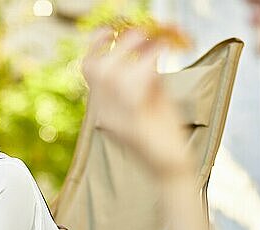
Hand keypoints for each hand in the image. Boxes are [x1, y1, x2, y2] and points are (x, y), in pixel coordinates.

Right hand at [82, 28, 193, 178]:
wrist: (170, 170)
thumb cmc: (164, 137)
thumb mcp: (152, 102)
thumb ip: (146, 78)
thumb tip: (150, 49)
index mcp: (105, 108)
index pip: (89, 70)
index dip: (95, 47)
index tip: (108, 30)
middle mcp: (105, 113)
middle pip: (94, 69)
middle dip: (114, 44)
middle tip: (138, 32)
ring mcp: (117, 119)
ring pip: (111, 73)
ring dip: (134, 48)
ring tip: (156, 41)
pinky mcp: (135, 122)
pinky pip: (135, 84)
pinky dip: (149, 60)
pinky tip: (163, 53)